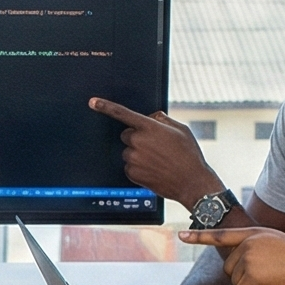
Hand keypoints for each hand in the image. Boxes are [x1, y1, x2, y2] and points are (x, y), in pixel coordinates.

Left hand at [89, 97, 222, 205]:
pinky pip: (129, 166)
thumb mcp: (181, 130)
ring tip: (158, 161)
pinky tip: (154, 170)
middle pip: (126, 135)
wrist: (192, 183)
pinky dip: (138, 167)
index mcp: (149, 127)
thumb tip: (151, 117)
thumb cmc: (189, 155)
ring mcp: (134, 158)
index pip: (123, 113)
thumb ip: (163, 119)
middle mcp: (138, 141)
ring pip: (128, 151)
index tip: (93, 102)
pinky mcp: (132, 173)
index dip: (105, 106)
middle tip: (155, 147)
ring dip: (139, 154)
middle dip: (136, 138)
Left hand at [177, 226, 284, 284]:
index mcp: (255, 234)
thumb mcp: (277, 246)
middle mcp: (248, 243)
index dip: (199, 236)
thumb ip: (256, 249)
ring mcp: (248, 258)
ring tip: (274, 279)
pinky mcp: (250, 275)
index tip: (181, 235)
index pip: (222, 235)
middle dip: (245, 277)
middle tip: (270, 275)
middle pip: (229, 269)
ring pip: (235, 282)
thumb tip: (238, 266)